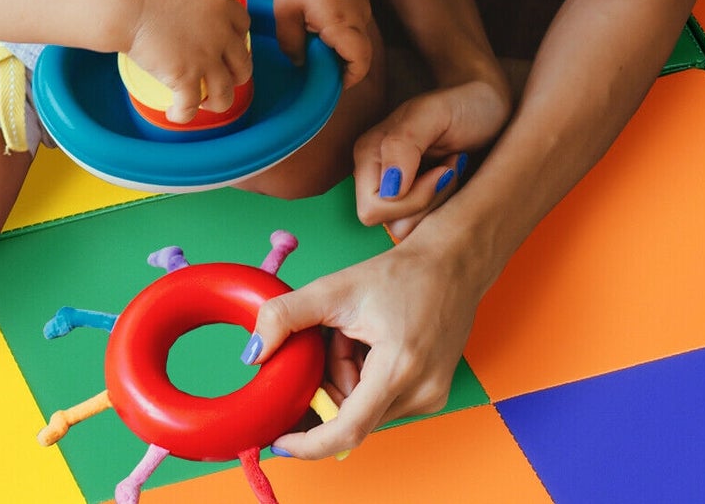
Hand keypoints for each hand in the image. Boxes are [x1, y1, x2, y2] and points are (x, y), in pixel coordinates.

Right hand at [125, 0, 252, 123]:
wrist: (128, 7)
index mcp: (221, 7)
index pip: (244, 27)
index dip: (239, 40)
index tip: (228, 47)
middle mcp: (221, 34)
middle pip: (243, 65)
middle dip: (237, 76)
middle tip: (223, 79)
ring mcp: (205, 58)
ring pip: (225, 93)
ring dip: (218, 102)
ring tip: (204, 103)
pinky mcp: (186, 77)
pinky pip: (191, 106)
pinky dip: (184, 114)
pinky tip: (176, 115)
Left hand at [244, 216, 486, 457]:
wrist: (451, 263)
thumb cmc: (401, 273)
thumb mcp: (335, 288)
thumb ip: (286, 317)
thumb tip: (253, 352)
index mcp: (399, 368)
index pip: (348, 431)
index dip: (309, 442)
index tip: (280, 441)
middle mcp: (420, 392)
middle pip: (352, 413)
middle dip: (329, 382)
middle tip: (332, 339)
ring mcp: (431, 395)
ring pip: (366, 407)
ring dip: (348, 377)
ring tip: (355, 333)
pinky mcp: (433, 393)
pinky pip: (384, 400)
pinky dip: (366, 377)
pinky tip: (371, 341)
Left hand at [271, 0, 374, 86]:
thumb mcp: (286, 12)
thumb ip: (291, 43)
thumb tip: (300, 63)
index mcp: (342, 24)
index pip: (359, 62)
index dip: (349, 79)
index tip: (331, 84)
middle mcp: (359, 19)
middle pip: (360, 55)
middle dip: (342, 67)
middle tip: (318, 68)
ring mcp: (363, 8)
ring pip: (357, 41)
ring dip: (340, 49)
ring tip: (314, 44)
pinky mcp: (360, 0)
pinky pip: (354, 26)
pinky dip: (341, 34)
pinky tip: (319, 25)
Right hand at [354, 78, 510, 239]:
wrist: (488, 106)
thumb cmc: (463, 104)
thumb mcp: (434, 113)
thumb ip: (403, 143)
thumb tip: (389, 187)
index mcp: (368, 154)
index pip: (373, 209)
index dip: (412, 200)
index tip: (442, 170)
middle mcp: (376, 176)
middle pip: (392, 225)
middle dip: (430, 202)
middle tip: (451, 168)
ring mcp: (397, 191)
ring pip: (411, 230)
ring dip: (441, 203)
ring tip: (453, 169)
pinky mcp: (418, 202)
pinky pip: (428, 228)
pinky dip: (447, 206)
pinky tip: (454, 178)